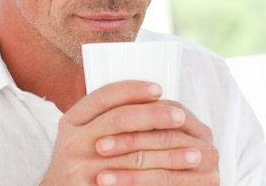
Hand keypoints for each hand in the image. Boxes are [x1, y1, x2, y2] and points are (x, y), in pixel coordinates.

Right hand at [40, 81, 219, 185]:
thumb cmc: (79, 159)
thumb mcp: (82, 132)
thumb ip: (107, 114)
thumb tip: (153, 97)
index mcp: (71, 120)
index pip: (104, 96)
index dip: (133, 90)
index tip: (159, 89)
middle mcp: (72, 142)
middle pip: (119, 120)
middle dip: (154, 116)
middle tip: (180, 117)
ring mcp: (80, 169)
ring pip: (131, 155)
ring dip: (167, 153)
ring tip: (193, 152)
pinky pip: (130, 183)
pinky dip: (157, 179)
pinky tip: (179, 177)